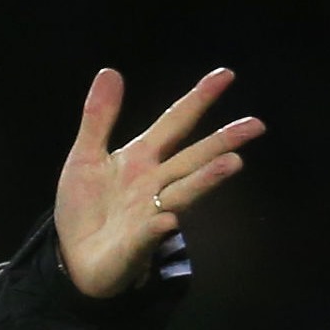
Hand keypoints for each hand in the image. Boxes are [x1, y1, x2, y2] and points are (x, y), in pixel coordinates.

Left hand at [54, 67, 263, 297]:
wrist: (74, 258)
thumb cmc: (85, 207)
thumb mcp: (85, 157)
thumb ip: (99, 118)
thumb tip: (110, 71)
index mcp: (141, 159)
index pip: (174, 123)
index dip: (197, 99)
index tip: (225, 75)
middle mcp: (154, 184)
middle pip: (192, 158)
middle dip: (222, 142)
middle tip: (255, 125)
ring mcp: (149, 214)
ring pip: (182, 193)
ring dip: (205, 179)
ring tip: (233, 163)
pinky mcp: (135, 244)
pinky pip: (147, 235)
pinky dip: (157, 228)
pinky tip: (167, 220)